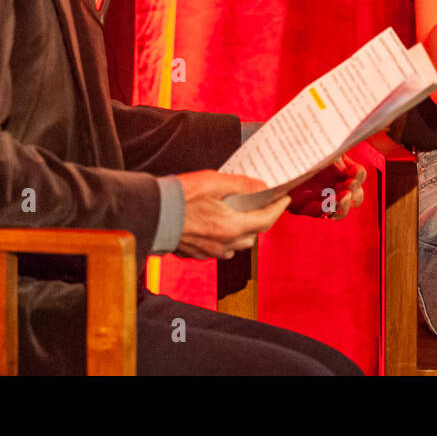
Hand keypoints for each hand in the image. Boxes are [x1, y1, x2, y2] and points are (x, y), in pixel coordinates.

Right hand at [174, 170, 290, 259]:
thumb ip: (242, 185)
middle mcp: (223, 244)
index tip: (285, 199)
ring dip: (242, 231)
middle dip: (260, 220)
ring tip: (239, 214)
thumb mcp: (215, 182)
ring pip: (236, 245)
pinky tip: (217, 224)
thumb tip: (262, 187)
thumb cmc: (180, 197)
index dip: (278, 209)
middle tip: (262, 204)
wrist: (151, 214)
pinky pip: (218, 248)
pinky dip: (224, 237)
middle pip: (252, 235)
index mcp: (231, 227)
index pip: (265, 221)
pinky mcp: (196, 253)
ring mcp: (209, 251)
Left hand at [287, 153, 366, 219]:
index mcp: (341, 169)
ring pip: (341, 211)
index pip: (358, 175)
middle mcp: (335, 185)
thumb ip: (333, 149)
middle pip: (356, 196)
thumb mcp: (320, 145)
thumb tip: (347, 150)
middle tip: (347, 187)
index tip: (352, 172)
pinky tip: (323, 203)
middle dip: (354, 193)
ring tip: (339, 198)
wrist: (277, 154)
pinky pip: (319, 213)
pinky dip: (323, 209)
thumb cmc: (301, 146)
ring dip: (343, 206)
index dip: (359, 175)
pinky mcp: (306, 205)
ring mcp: (322, 197)